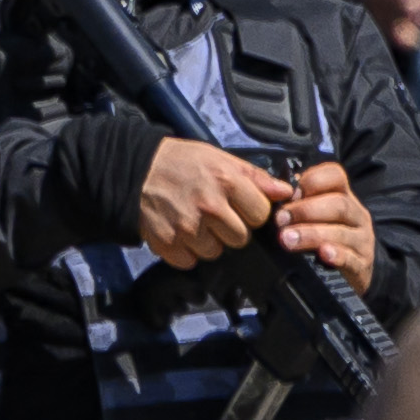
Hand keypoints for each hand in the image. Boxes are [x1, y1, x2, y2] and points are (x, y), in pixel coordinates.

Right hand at [138, 137, 291, 267]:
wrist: (134, 170)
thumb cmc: (179, 162)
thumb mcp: (220, 158)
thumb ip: (256, 177)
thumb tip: (286, 191)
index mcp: (227, 182)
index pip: (260, 215)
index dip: (250, 212)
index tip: (238, 206)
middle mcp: (209, 207)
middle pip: (240, 239)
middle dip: (230, 229)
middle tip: (214, 214)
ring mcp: (188, 228)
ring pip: (215, 252)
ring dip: (207, 241)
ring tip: (194, 221)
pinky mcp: (168, 243)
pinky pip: (190, 261)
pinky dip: (186, 251)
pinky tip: (180, 231)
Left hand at [274, 155, 378, 288]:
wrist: (348, 273)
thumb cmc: (324, 237)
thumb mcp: (314, 215)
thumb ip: (297, 202)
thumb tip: (274, 192)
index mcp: (343, 196)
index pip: (335, 176)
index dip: (312, 181)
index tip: (290, 194)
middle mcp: (356, 215)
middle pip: (339, 204)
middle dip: (306, 211)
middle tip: (280, 220)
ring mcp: (362, 240)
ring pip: (341, 232)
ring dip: (312, 234)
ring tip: (287, 240)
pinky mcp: (362, 264)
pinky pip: (351, 259)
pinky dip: (337, 255)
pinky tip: (322, 254)